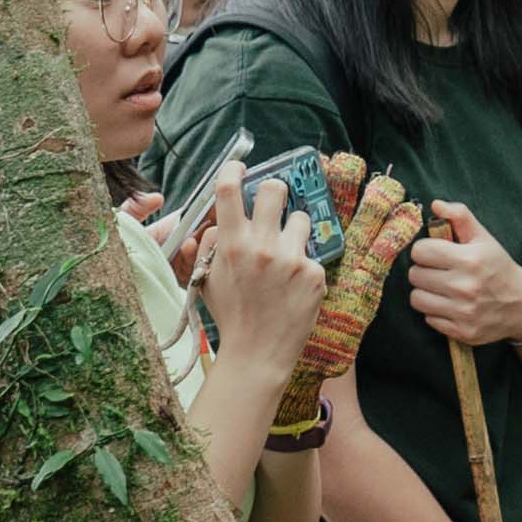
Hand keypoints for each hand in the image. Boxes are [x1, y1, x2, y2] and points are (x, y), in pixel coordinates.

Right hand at [192, 167, 330, 405]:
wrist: (257, 354)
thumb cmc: (231, 316)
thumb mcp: (207, 279)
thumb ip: (210, 245)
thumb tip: (217, 219)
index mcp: (231, 245)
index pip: (229, 189)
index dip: (234, 170)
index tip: (239, 167)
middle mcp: (262, 247)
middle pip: (275, 188)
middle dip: (274, 191)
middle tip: (273, 203)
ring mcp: (291, 259)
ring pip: (301, 218)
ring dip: (293, 230)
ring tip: (285, 255)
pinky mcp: (314, 274)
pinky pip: (311, 254)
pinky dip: (303, 266)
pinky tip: (294, 286)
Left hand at [405, 200, 521, 347]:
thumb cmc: (498, 267)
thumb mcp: (484, 238)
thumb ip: (460, 217)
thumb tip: (435, 205)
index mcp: (469, 259)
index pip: (420, 251)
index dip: (425, 250)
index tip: (436, 253)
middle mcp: (465, 286)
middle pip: (415, 275)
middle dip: (425, 271)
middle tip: (440, 272)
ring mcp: (463, 311)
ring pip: (416, 298)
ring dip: (426, 292)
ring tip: (442, 289)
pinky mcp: (462, 331)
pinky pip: (428, 319)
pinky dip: (436, 312)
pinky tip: (451, 305)